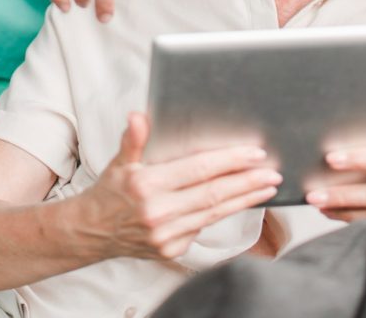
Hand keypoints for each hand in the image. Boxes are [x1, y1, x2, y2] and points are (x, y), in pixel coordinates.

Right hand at [77, 113, 281, 261]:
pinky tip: (242, 202)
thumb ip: (133, 139)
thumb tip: (139, 116)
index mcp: (147, 186)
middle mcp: (158, 213)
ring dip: (244, 199)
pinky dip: (226, 213)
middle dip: (247, 182)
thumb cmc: (110, 191)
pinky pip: (205, 227)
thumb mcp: (118, 161)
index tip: (253, 153)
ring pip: (214, 213)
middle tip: (272, 171)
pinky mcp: (173, 249)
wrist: (93, 232)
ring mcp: (167, 235)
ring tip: (267, 186)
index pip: (198, 169)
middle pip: (213, 194)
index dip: (229, 161)